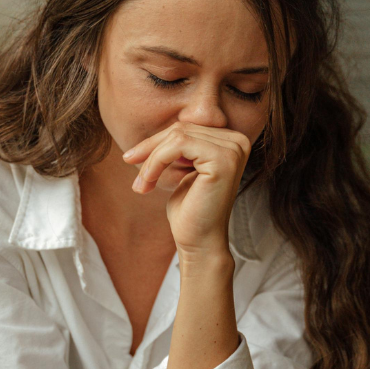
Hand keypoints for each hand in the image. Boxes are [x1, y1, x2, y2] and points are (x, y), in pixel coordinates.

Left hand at [122, 121, 251, 259]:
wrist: (199, 243)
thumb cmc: (190, 210)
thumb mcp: (182, 169)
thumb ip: (180, 145)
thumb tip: (166, 125)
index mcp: (232, 141)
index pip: (187, 128)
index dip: (156, 142)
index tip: (132, 158)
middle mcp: (238, 141)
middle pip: (181, 129)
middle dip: (150, 149)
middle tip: (131, 170)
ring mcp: (234, 149)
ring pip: (177, 135)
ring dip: (151, 159)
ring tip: (141, 183)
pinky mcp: (223, 159)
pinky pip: (178, 144)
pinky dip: (156, 161)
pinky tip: (148, 182)